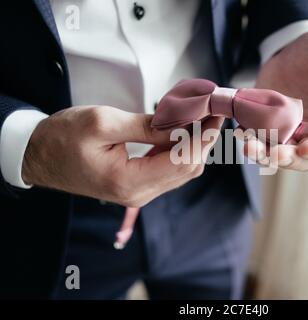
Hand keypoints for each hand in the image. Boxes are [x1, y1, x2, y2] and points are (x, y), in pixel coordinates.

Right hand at [22, 105, 223, 206]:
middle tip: (212, 110)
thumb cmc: (63, 138)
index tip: (216, 111)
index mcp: (129, 181)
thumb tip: (182, 123)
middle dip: (205, 138)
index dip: (205, 135)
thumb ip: (147, 126)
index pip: (184, 160)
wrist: (39, 156)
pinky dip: (181, 150)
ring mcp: (139, 192)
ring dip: (195, 143)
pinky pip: (169, 169)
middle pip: (189, 167)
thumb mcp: (104, 123)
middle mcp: (139, 194)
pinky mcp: (137, 185)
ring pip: (182, 170)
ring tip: (202, 116)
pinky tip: (183, 130)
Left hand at [243, 29, 307, 170]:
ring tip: (250, 145)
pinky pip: (260, 140)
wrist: (294, 47)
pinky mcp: (269, 127)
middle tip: (275, 153)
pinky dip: (251, 140)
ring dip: (265, 154)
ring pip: (279, 154)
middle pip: (304, 157)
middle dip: (289, 158)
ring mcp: (290, 133)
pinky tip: (240, 133)